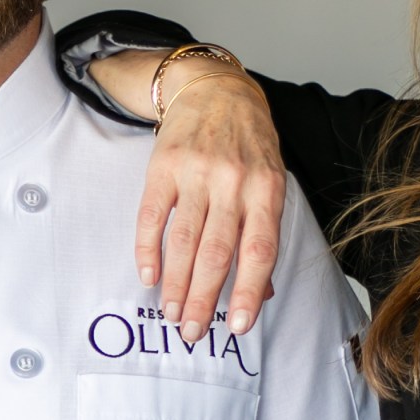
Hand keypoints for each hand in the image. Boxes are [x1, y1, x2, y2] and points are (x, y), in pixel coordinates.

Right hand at [103, 49, 288, 341]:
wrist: (217, 88)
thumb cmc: (250, 143)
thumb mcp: (271, 181)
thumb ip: (264, 233)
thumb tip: (261, 293)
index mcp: (266, 189)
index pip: (259, 250)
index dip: (247, 291)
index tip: (237, 326)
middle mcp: (233, 181)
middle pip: (217, 252)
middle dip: (202, 298)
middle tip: (191, 332)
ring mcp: (196, 172)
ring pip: (184, 240)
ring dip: (175, 283)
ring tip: (170, 313)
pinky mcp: (163, 165)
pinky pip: (152, 215)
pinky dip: (148, 249)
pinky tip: (148, 275)